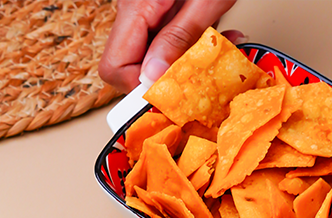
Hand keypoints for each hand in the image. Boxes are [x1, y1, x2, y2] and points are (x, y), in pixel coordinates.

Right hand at [99, 0, 238, 93]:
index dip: (140, 88)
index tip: (170, 93)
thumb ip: (178, 38)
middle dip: (165, 79)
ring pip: (153, 59)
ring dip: (185, 65)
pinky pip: (170, 44)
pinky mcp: (165, 13)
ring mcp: (148, 13)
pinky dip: (193, 50)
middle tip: (196, 76)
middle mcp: (135, 12)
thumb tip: (152, 78)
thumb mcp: (204, 2)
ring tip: (214, 53)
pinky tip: (216, 40)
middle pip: (130, 68)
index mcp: (137, 8)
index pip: (115, 68)